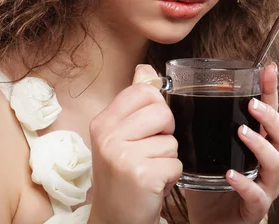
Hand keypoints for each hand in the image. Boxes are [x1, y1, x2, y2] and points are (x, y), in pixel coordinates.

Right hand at [88, 65, 182, 223]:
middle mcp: (108, 137)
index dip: (156, 107)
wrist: (114, 220)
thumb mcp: (120, 136)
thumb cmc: (121, 177)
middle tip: (148, 152)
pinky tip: (153, 185)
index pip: (142, 91)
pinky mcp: (142, 175)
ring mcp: (123, 156)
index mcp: (103, 122)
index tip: (148, 126)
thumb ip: (134, 102)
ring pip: (172, 141)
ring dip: (167, 159)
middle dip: (165, 133)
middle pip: (162, 112)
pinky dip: (171, 177)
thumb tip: (146, 69)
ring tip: (148, 170)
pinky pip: (176, 164)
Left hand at [184, 63, 278, 223]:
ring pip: (276, 163)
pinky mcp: (255, 208)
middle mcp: (265, 162)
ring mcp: (264, 185)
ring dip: (261, 146)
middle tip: (253, 104)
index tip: (268, 69)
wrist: (210, 221)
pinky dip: (246, 184)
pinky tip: (232, 175)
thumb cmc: (207, 182)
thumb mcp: (199, 147)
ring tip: (242, 132)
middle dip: (271, 117)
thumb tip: (164, 89)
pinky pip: (258, 195)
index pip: (268, 113)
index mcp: (254, 143)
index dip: (270, 90)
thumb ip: (189, 120)